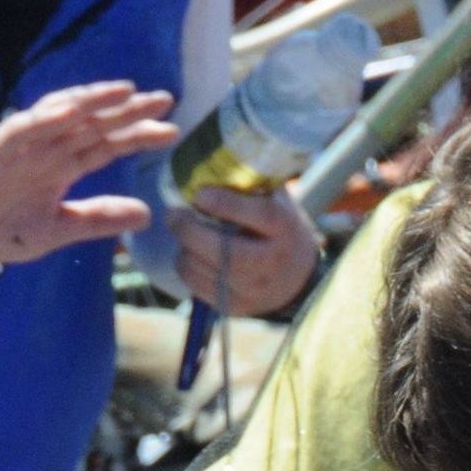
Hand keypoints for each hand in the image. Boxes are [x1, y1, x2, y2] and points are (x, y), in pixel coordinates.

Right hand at [0, 84, 176, 266]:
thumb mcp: (58, 229)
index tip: (173, 131)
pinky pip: (24, 128)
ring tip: (126, 90)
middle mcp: (46, 149)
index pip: (107, 144)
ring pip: (63, 115)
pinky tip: (73, 109)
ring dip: (92, 100)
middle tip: (166, 99)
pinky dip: (48, 117)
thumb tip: (146, 213)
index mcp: (62, 166)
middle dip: (128, 110)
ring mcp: (22, 146)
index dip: (138, 136)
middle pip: (93, 123)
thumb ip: (98, 219)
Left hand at [169, 182, 322, 318]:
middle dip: (191, 231)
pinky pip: (197, 288)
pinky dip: (186, 268)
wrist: (297, 277)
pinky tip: (190, 255)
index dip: (227, 204)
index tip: (198, 195)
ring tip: (184, 234)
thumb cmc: (278, 227)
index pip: (262, 216)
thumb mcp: (275, 200)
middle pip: (226, 251)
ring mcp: (255, 290)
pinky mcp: (237, 307)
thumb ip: (250, 184)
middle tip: (173, 215)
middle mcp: (273, 263)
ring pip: (204, 270)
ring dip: (184, 249)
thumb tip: (209, 162)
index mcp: (286, 229)